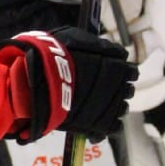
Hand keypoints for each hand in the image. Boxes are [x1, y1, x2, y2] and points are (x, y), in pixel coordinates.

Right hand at [0, 26, 136, 142]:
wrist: (34, 82)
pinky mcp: (99, 124)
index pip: (130, 71)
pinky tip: (96, 122)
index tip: (114, 73)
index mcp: (114, 64)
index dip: (122, 72)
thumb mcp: (72, 37)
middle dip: (118, 89)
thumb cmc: (50, 56)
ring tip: (97, 105)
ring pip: (122, 108)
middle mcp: (117, 86)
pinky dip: (106, 125)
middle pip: (127, 90)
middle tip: (104, 88)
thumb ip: (94, 44)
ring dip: (113, 106)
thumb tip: (110, 49)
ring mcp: (109, 106)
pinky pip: (113, 127)